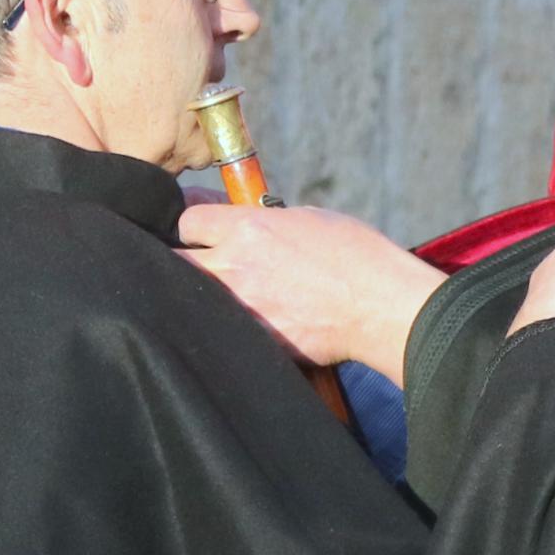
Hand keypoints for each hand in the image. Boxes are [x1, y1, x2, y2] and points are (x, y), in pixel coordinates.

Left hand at [179, 201, 445, 372]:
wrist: (380, 305)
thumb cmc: (354, 254)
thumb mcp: (306, 218)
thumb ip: (262, 221)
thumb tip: (240, 223)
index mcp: (247, 228)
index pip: (186, 220)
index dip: (191, 223)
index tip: (198, 227)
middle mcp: (234, 265)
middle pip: (175, 260)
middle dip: (182, 258)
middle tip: (198, 259)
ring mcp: (240, 306)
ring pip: (194, 297)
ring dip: (202, 292)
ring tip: (226, 289)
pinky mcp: (253, 336)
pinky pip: (224, 326)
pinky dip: (229, 321)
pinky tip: (252, 315)